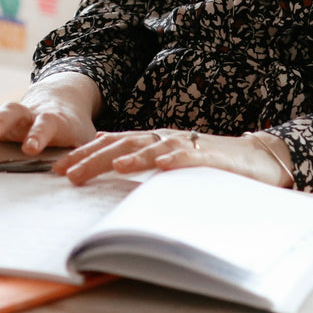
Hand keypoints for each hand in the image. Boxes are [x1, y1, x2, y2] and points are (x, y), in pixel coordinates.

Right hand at [0, 72, 100, 155]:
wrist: (63, 100)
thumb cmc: (74, 128)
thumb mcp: (85, 142)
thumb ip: (83, 156)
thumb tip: (84, 176)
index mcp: (51, 120)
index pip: (44, 126)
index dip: (37, 135)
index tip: (31, 147)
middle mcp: (27, 112)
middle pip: (11, 113)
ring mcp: (9, 111)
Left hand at [55, 128, 293, 188]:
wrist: (256, 158)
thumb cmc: (208, 164)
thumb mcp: (167, 159)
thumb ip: (137, 154)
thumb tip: (103, 148)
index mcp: (151, 141)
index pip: (110, 144)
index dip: (83, 154)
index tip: (56, 169)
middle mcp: (162, 139)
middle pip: (121, 144)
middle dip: (91, 158)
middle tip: (66, 173)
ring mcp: (184, 145)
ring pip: (148, 148)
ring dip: (125, 156)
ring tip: (105, 167)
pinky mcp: (207, 156)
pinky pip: (183, 156)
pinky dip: (166, 159)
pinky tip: (151, 165)